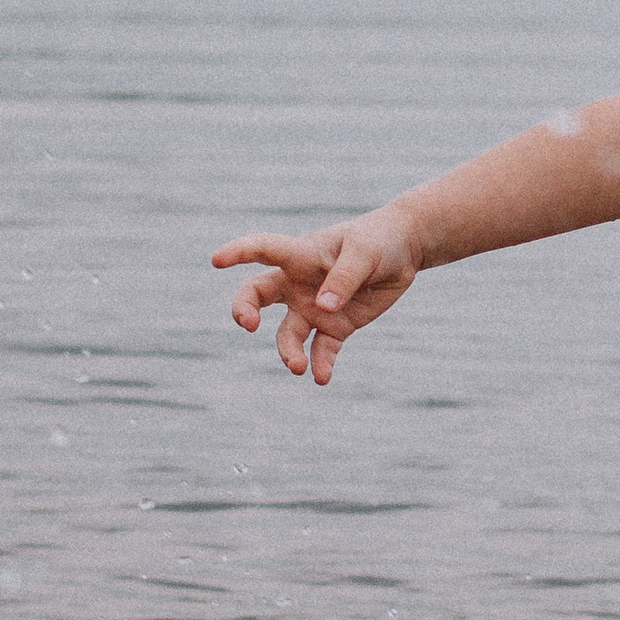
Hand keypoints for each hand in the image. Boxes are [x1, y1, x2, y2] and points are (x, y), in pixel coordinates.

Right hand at [212, 206, 419, 385]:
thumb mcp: (365, 253)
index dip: (238, 252)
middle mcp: (298, 283)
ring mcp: (314, 307)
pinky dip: (320, 365)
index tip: (217, 260)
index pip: (262, 249)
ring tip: (297, 367)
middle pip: (257, 295)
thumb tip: (323, 307)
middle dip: (244, 309)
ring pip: (288, 333)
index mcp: (301, 255)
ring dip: (288, 351)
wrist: (402, 252)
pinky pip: (321, 350)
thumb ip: (343, 277)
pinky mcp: (335, 326)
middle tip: (248, 324)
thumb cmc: (378, 241)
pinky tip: (322, 378)